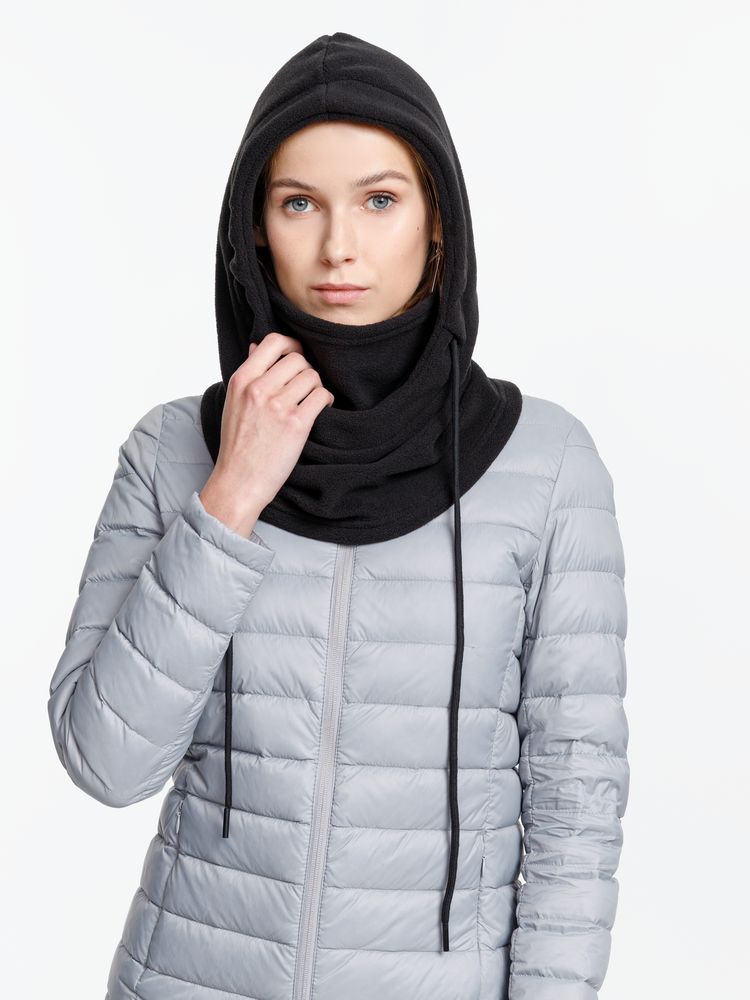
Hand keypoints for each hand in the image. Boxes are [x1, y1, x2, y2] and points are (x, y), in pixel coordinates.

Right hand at [199, 331, 333, 536]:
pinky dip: (325, 401)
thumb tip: (257, 346)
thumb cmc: (237, 444)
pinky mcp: (297, 424)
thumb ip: (248, 375)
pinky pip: (322, 396)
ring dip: (315, 387)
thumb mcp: (233, 403)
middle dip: (305, 371)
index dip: (291, 344)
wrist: (239, 480)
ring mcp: (278, 406)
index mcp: (242, 380)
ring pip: (312, 376)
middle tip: (303, 388)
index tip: (297, 355)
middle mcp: (259, 389)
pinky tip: (318, 410)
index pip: (273, 341)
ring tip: (309, 401)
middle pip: (297, 359)